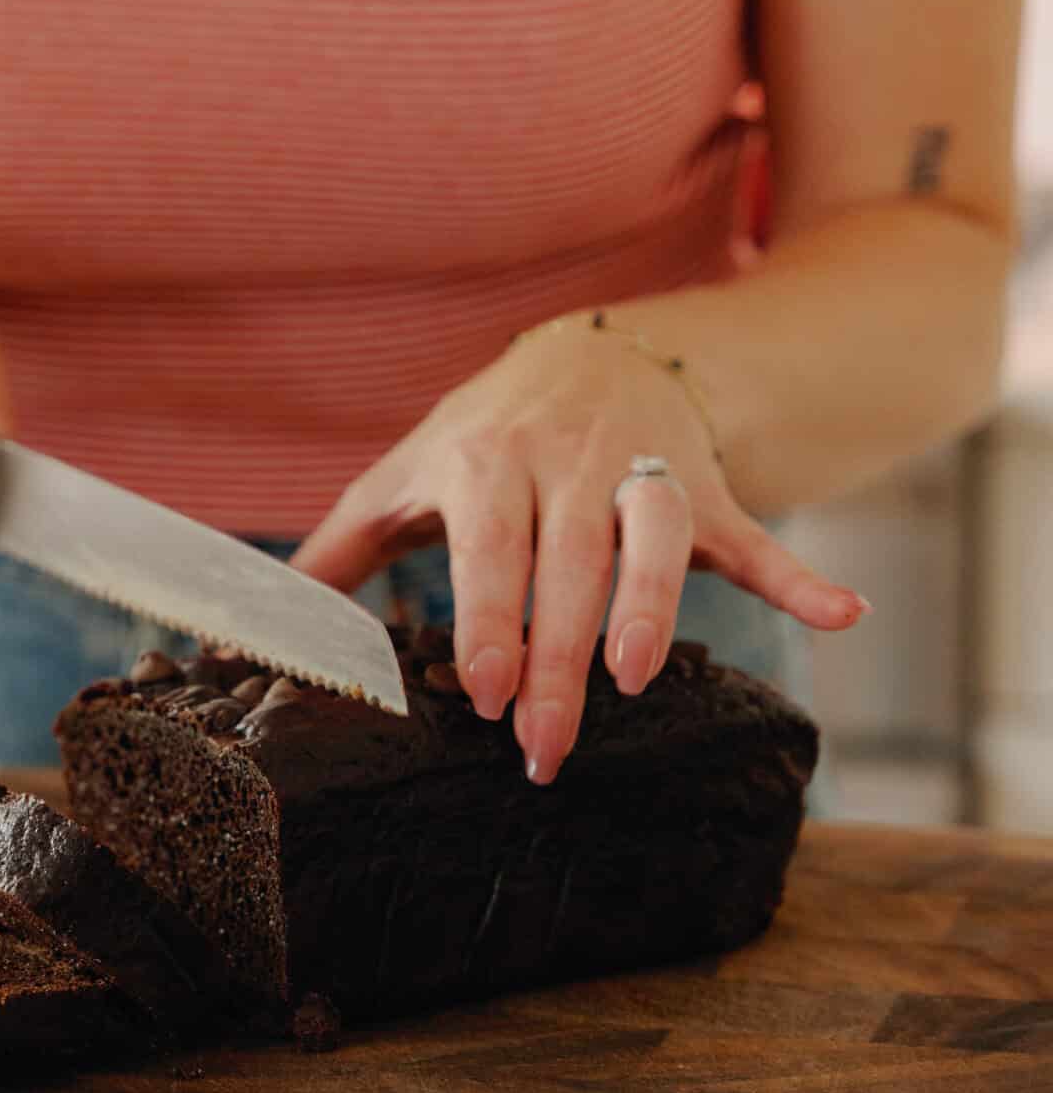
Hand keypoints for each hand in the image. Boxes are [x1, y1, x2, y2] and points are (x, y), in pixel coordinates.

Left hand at [290, 318, 865, 784]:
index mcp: (486, 462)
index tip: (481, 687)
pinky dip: (798, 576)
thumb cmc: (484, 434)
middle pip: (566, 567)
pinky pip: (751, 536)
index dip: (489, 618)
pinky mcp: (703, 490)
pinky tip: (841, 616)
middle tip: (543, 745)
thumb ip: (340, 550)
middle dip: (557, 657)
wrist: (595, 347)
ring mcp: (642, 474)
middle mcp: (566, 464)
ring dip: (653, 605)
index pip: (488, 547)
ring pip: (655, 541)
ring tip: (640, 678)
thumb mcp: (406, 476)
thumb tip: (251, 628)